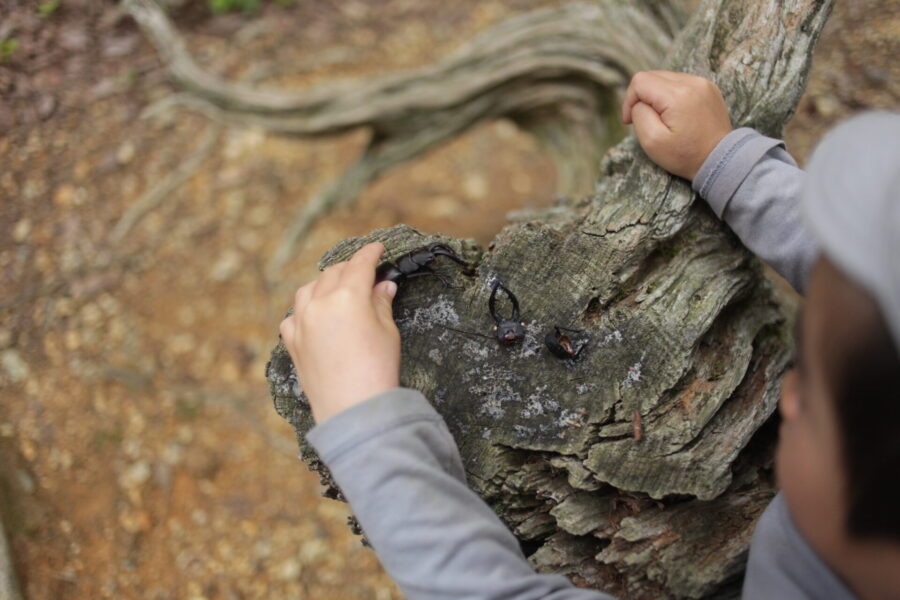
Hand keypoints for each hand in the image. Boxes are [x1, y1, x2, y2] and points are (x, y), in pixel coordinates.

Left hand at [280, 242, 399, 423]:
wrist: (353, 410)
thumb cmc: (377, 371)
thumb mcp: (387, 332)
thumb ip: (381, 304)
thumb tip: (382, 287)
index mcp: (348, 297)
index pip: (359, 265)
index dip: (370, 253)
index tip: (377, 249)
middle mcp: (320, 304)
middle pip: (333, 274)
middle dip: (349, 269)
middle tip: (364, 273)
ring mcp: (302, 323)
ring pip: (308, 290)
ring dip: (324, 285)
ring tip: (338, 290)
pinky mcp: (292, 343)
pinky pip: (293, 316)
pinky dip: (304, 310)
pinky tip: (315, 316)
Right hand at [621, 70, 731, 179]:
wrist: (720, 160)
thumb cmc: (685, 155)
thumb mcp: (652, 142)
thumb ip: (639, 115)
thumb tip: (639, 102)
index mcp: (677, 95)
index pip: (640, 81)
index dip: (629, 100)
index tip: (630, 121)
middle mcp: (692, 82)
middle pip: (652, 76)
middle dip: (642, 97)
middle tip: (645, 120)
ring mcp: (703, 83)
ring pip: (666, 78)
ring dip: (657, 95)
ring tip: (662, 118)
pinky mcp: (708, 88)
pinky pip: (681, 83)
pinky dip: (671, 95)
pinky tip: (676, 113)